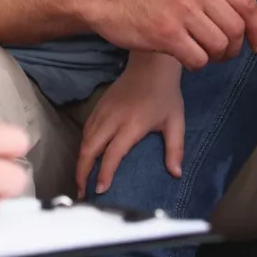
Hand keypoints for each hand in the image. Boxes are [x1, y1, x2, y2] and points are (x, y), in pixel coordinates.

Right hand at [75, 53, 184, 197]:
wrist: (152, 64)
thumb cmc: (165, 94)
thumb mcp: (176, 121)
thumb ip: (175, 149)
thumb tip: (177, 174)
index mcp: (132, 124)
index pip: (112, 154)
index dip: (104, 173)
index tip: (100, 191)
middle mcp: (113, 118)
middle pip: (90, 148)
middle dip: (82, 171)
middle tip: (81, 191)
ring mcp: (104, 110)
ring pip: (85, 138)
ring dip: (80, 159)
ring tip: (81, 178)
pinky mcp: (100, 104)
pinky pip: (86, 127)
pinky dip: (83, 144)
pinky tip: (86, 155)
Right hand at [86, 0, 256, 68]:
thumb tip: (246, 24)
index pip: (247, 3)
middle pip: (236, 29)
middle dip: (232, 49)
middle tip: (219, 53)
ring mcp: (182, 9)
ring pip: (220, 46)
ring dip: (214, 58)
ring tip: (200, 54)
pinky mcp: (167, 32)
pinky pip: (198, 59)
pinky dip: (196, 65)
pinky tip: (185, 58)